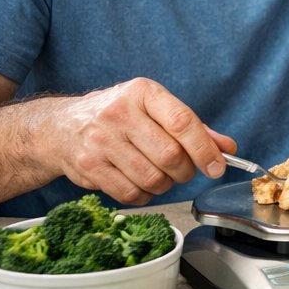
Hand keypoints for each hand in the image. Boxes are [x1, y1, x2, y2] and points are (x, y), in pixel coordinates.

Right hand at [52, 78, 235, 205]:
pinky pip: (130, 193)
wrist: (61, 127)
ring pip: (152, 178)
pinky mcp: (88, 166)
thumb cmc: (119, 116)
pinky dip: (144, 195)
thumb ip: (193, 128)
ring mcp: (100, 141)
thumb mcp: (154, 109)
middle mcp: (119, 114)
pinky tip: (140, 184)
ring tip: (161, 176)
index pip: (182, 122)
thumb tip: (227, 149)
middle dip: (185, 171)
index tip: (217, 166)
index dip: (205, 149)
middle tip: (184, 171)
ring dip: (166, 185)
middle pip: (170, 155)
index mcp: (142, 93)